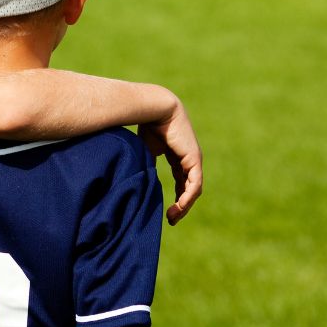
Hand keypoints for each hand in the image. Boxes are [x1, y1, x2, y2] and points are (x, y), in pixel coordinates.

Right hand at [139, 98, 202, 224]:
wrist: (155, 107)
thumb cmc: (146, 123)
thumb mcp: (144, 149)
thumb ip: (144, 164)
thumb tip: (132, 179)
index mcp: (177, 155)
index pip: (181, 180)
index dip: (175, 195)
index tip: (167, 210)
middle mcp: (188, 158)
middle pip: (188, 187)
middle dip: (180, 205)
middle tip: (171, 219)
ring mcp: (193, 159)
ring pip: (193, 189)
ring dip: (184, 205)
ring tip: (173, 217)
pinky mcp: (194, 159)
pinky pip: (194, 184)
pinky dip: (186, 197)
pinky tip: (179, 207)